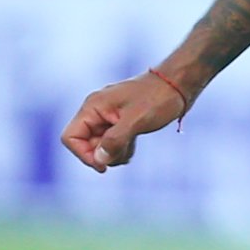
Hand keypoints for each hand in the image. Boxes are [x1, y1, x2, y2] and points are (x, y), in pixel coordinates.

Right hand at [61, 67, 191, 171]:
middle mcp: (96, 111)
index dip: (83, 154)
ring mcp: (108, 116)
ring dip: (114, 153)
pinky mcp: (120, 121)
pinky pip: (112, 142)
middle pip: (85, 144)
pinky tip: (135, 143)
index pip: (70, 137)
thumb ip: (115, 140)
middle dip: (103, 154)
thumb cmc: (158, 98)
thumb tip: (99, 160)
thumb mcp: (136, 120)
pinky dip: (121, 148)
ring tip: (132, 145)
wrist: (179, 84)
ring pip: (99, 146)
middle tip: (125, 151)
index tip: (104, 164)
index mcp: (93, 106)